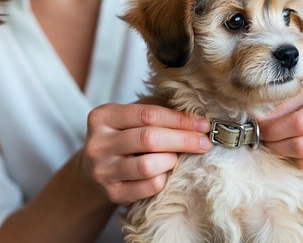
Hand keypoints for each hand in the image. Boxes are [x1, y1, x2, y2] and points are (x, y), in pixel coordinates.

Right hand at [83, 102, 211, 205]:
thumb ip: (157, 109)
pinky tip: (168, 171)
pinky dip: (165, 178)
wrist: (97, 167)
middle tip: (204, 142)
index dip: (179, 119)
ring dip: (171, 160)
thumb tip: (195, 115)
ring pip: (148, 165)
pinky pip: (149, 187)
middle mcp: (98, 143)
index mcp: (103, 116)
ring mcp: (102, 171)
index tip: (203, 124)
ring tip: (178, 156)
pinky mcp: (112, 193)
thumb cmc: (125, 134)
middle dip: (183, 139)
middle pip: (149, 139)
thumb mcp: (133, 115)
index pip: (148, 115)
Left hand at [258, 74, 302, 200]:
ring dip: (285, 155)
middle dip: (275, 144)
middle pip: (302, 146)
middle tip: (263, 137)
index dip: (273, 128)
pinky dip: (302, 162)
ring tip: (276, 143)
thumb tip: (263, 119)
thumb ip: (290, 101)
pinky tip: (295, 150)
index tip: (259, 127)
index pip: (299, 122)